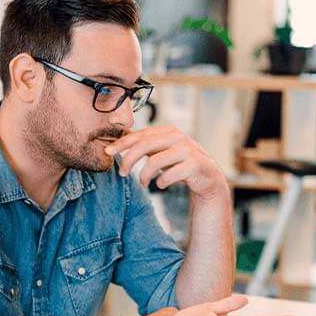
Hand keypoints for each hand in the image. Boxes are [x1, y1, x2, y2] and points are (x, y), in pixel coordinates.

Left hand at [104, 125, 228, 200]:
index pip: (139, 135)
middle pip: (144, 146)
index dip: (122, 143)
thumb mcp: (162, 151)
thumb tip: (117, 142)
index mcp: (167, 131)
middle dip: (128, 160)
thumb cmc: (180, 162)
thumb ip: (145, 144)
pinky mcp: (194, 165)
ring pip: (154, 162)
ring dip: (144, 176)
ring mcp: (187, 150)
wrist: (207, 176)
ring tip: (143, 183)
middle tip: (122, 173)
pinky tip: (161, 185)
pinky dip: (161, 182)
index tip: (108, 152)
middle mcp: (177, 137)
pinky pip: (169, 175)